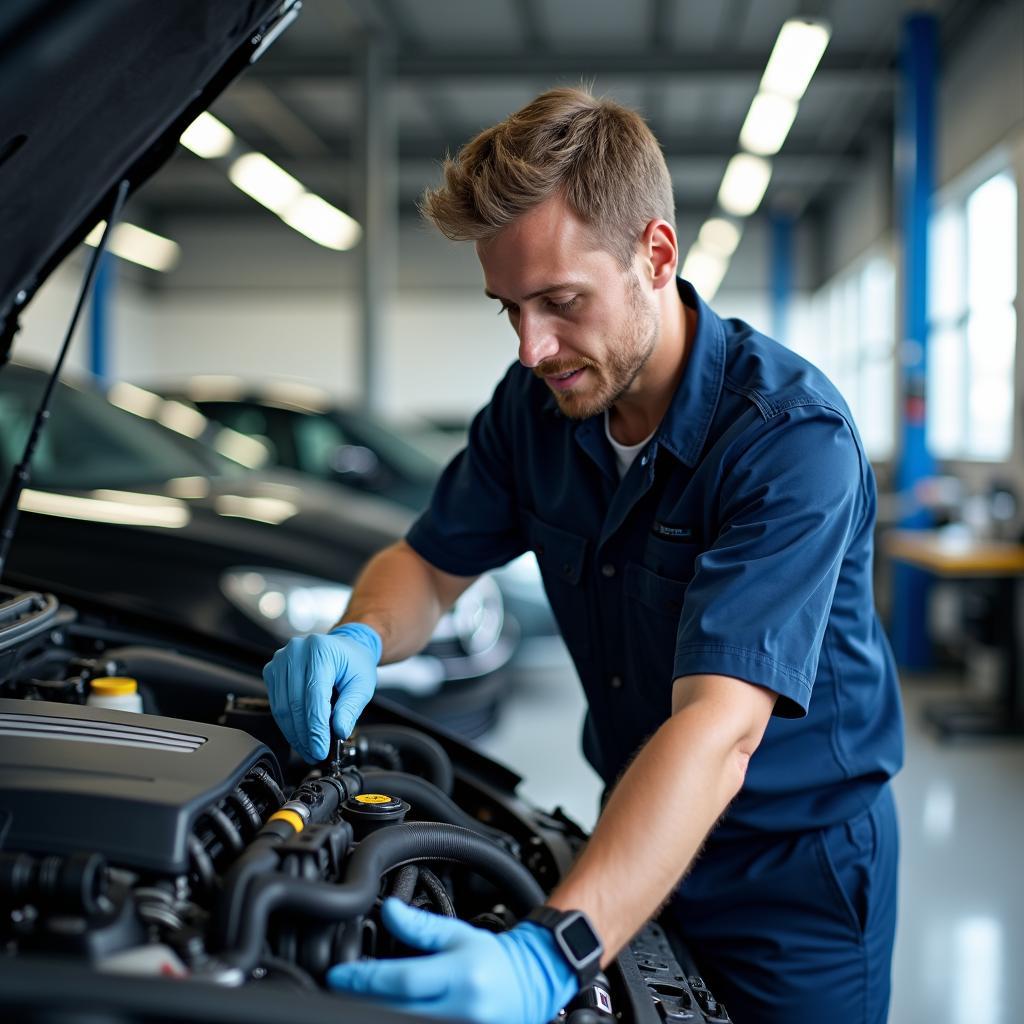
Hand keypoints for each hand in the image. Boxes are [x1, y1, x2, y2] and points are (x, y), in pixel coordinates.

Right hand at [262, 623, 381, 762]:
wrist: (344, 647)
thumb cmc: (353, 663)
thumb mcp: (362, 684)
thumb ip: (350, 707)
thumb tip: (339, 731)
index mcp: (320, 650)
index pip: (314, 696)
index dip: (316, 728)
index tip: (320, 749)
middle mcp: (297, 652)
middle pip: (295, 704)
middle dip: (305, 736)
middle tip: (315, 754)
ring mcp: (281, 660)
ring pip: (282, 708)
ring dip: (294, 734)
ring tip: (308, 749)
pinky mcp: (273, 670)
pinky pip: (276, 704)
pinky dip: (287, 724)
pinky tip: (299, 736)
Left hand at [326, 898, 577, 1023]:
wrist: (528, 986)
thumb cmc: (492, 961)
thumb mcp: (457, 934)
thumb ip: (420, 925)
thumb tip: (387, 908)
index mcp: (460, 977)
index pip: (403, 981)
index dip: (364, 979)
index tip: (337, 974)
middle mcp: (459, 1010)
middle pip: (394, 1010)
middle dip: (361, 997)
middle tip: (339, 986)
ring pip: (400, 1021)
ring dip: (373, 1009)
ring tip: (358, 995)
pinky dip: (392, 1016)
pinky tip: (381, 1007)